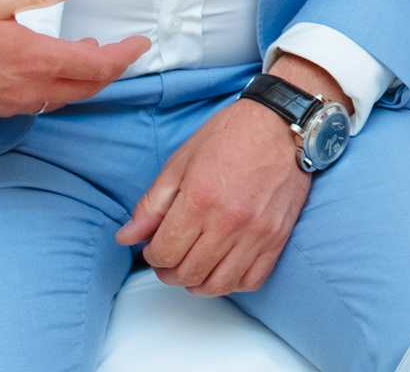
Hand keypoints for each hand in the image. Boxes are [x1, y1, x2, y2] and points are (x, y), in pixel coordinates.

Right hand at [0, 0, 148, 116]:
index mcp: (30, 60)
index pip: (96, 66)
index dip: (124, 56)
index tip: (142, 44)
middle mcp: (23, 89)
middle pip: (85, 88)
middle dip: (111, 71)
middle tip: (125, 50)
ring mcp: (5, 102)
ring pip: (61, 97)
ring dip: (83, 80)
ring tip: (92, 55)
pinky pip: (37, 102)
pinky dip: (57, 87)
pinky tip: (49, 70)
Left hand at [116, 94, 313, 296]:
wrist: (282, 124)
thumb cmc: (230, 136)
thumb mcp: (181, 162)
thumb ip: (151, 204)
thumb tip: (126, 238)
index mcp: (200, 199)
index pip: (164, 253)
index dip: (151, 255)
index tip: (154, 245)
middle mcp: (229, 221)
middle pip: (188, 274)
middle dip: (169, 272)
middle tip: (169, 257)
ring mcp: (257, 233)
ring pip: (218, 285)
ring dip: (198, 283)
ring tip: (193, 266)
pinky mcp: (278, 237)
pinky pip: (251, 281)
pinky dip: (233, 283)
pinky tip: (223, 266)